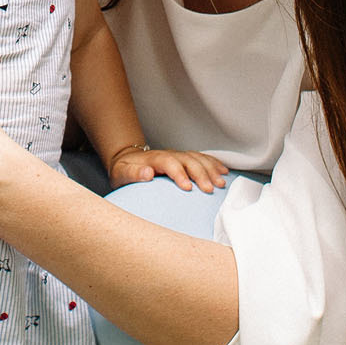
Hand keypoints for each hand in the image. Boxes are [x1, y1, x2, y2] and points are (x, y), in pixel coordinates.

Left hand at [111, 145, 229, 192]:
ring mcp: (178, 156)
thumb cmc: (125, 170)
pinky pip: (202, 159)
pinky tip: (223, 172)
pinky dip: (214, 164)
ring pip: (198, 159)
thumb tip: (147, 172)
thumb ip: (133, 173)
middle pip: (188, 160)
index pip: (169, 162)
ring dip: (210, 169)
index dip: (179, 173)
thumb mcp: (122, 173)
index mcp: (154, 158)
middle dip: (200, 174)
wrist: (128, 160)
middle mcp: (169, 155)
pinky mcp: (184, 159)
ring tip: (220, 183)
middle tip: (209, 189)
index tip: (187, 187)